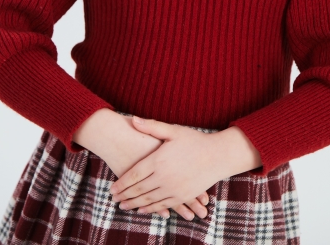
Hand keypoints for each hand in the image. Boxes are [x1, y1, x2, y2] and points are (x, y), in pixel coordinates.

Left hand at [72, 109, 208, 220]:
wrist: (218, 156)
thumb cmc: (195, 140)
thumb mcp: (173, 131)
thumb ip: (152, 127)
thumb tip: (133, 120)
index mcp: (159, 160)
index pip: (134, 175)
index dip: (122, 184)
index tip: (111, 189)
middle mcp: (164, 177)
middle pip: (139, 190)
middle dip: (125, 196)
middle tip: (113, 199)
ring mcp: (173, 188)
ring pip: (149, 200)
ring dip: (134, 204)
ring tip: (123, 206)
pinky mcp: (182, 196)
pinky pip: (162, 205)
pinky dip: (151, 209)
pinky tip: (143, 210)